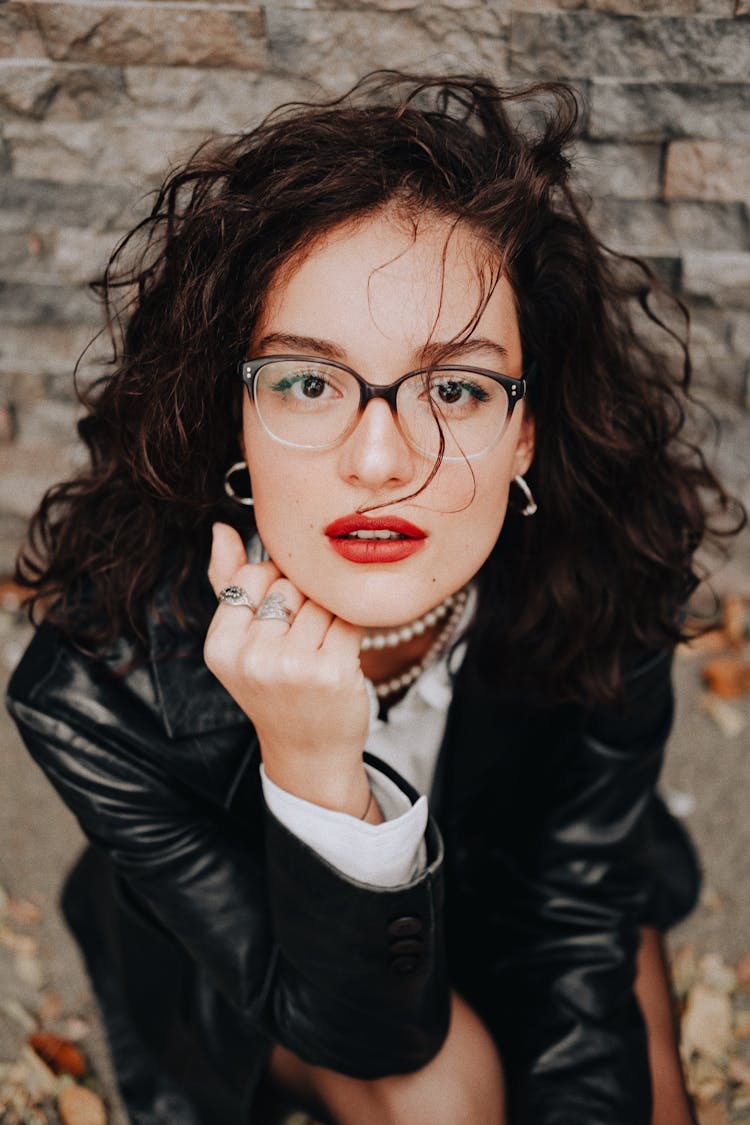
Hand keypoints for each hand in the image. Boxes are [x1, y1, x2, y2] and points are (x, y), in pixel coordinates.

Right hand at [204, 522, 371, 815]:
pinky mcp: (331, 671)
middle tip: (302, 637)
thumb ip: (227, 582)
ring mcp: (291, 666)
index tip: (281, 615)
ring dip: (329, 614)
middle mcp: (251, 657)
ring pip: (320, 599)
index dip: (275, 585)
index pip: (252, 575)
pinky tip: (342, 650)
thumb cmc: (276, 690)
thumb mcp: (240, 644)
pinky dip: (351, 627)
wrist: (308, 753)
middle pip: (288, 584)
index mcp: (221, 646)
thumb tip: (221, 529)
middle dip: (303, 599)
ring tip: (320, 645)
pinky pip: (348, 618)